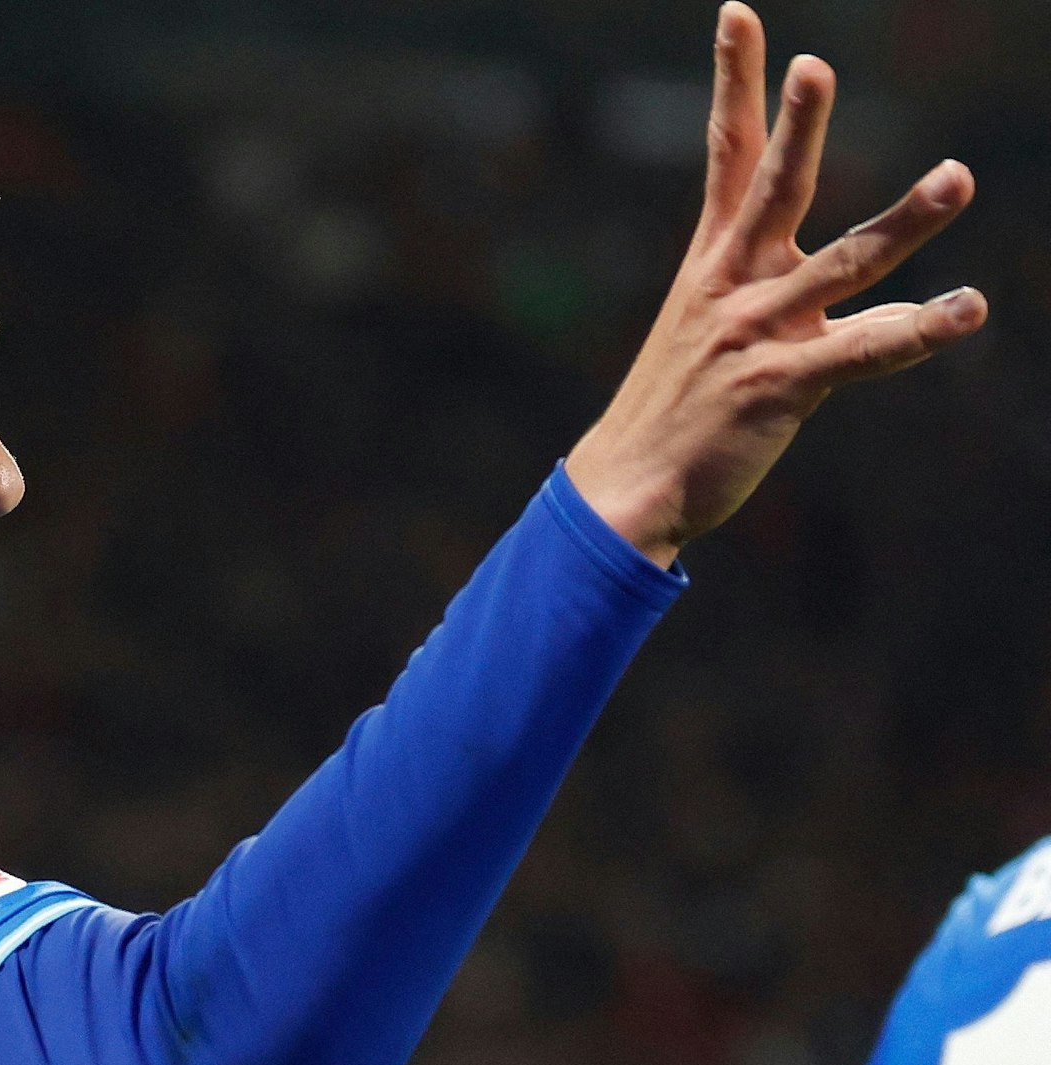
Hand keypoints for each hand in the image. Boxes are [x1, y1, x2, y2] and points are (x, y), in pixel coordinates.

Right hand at [564, 1, 984, 567]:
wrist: (627, 487)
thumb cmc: (672, 410)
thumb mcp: (702, 331)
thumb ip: (753, 292)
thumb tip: (803, 276)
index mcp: (712, 265)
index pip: (727, 156)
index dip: (734, 83)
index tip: (741, 15)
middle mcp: (733, 287)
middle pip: (772, 190)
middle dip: (795, 126)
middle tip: (815, 65)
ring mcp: (757, 334)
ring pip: (844, 264)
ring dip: (904, 220)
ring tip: (957, 175)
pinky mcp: (782, 386)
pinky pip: (863, 351)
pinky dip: (920, 331)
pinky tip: (967, 309)